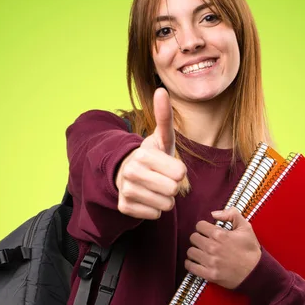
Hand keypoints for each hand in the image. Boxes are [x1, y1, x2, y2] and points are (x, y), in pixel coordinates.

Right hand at [115, 88, 185, 218]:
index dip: (179, 172)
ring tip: (155, 188)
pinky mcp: (124, 207)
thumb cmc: (152, 157)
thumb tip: (161, 89)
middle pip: (173, 191)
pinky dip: (154, 209)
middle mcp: (131, 173)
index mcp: (143, 155)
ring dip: (164, 199)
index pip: (180, 174)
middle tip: (162, 179)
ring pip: (165, 206)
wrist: (126, 172)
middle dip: (172, 187)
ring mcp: (126, 191)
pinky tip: (147, 198)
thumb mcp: (162, 138)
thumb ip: (164, 116)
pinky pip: (155, 215)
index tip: (168, 167)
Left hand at [185, 207, 261, 288]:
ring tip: (201, 252)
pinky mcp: (209, 274)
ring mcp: (210, 262)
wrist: (256, 272)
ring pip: (190, 251)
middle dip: (199, 238)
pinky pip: (190, 267)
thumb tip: (213, 214)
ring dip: (195, 251)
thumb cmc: (250, 250)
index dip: (203, 227)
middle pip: (193, 238)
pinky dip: (191, 264)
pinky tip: (196, 262)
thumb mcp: (246, 227)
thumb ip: (231, 214)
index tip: (207, 232)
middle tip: (205, 242)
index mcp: (220, 234)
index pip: (199, 225)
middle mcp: (213, 247)